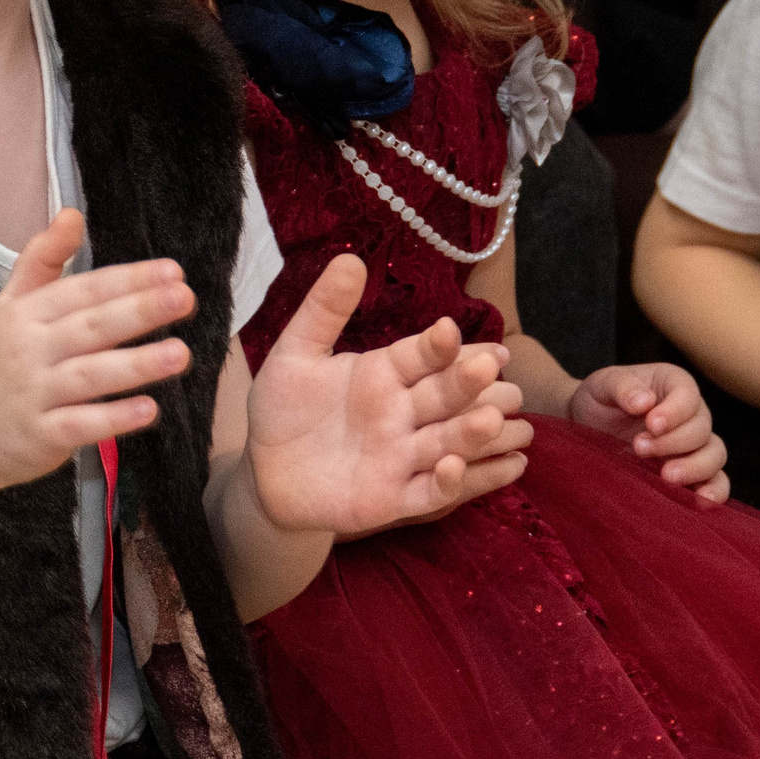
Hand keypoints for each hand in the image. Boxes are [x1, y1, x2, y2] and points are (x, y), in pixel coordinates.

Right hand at [0, 210, 196, 491]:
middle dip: (140, 311)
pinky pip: (80, 425)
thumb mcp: (10, 304)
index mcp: (27, 313)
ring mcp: (34, 394)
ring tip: (181, 354)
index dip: (129, 280)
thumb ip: (42, 259)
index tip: (174, 271)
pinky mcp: (40, 436)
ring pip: (90, 375)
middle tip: (186, 298)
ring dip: (137, 364)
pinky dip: (112, 419)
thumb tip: (74, 213)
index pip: (84, 291)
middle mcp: (30, 349)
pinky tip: (149, 410)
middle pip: (91, 326)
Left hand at [245, 254, 531, 536]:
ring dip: (474, 434)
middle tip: (491, 368)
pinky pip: (430, 494)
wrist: (265, 471)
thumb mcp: (296, 354)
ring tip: (494, 420)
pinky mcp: (393, 499)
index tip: (450, 329)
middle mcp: (404, 413)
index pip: (421, 355)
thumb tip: (350, 259)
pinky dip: (451, 484)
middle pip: (445, 396)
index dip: (439, 345)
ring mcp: (403, 456)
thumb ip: (323, 310)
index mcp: (386, 372)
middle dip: (468, 383)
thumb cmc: (284, 407)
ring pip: (449, 442)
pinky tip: (455, 468)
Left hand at [569, 362, 729, 501]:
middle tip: (639, 448)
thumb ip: (622, 385)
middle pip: (702, 429)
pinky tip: (699, 501)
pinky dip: (714, 491)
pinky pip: (717, 482)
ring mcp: (693, 445)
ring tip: (666, 477)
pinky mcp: (691, 473)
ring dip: (695, 468)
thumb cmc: (598, 400)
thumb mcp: (602, 383)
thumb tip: (644, 402)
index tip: (651, 424)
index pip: (689, 396)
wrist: (586, 427)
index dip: (675, 413)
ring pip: (715, 455)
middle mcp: (691, 414)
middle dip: (674, 442)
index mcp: (674, 385)